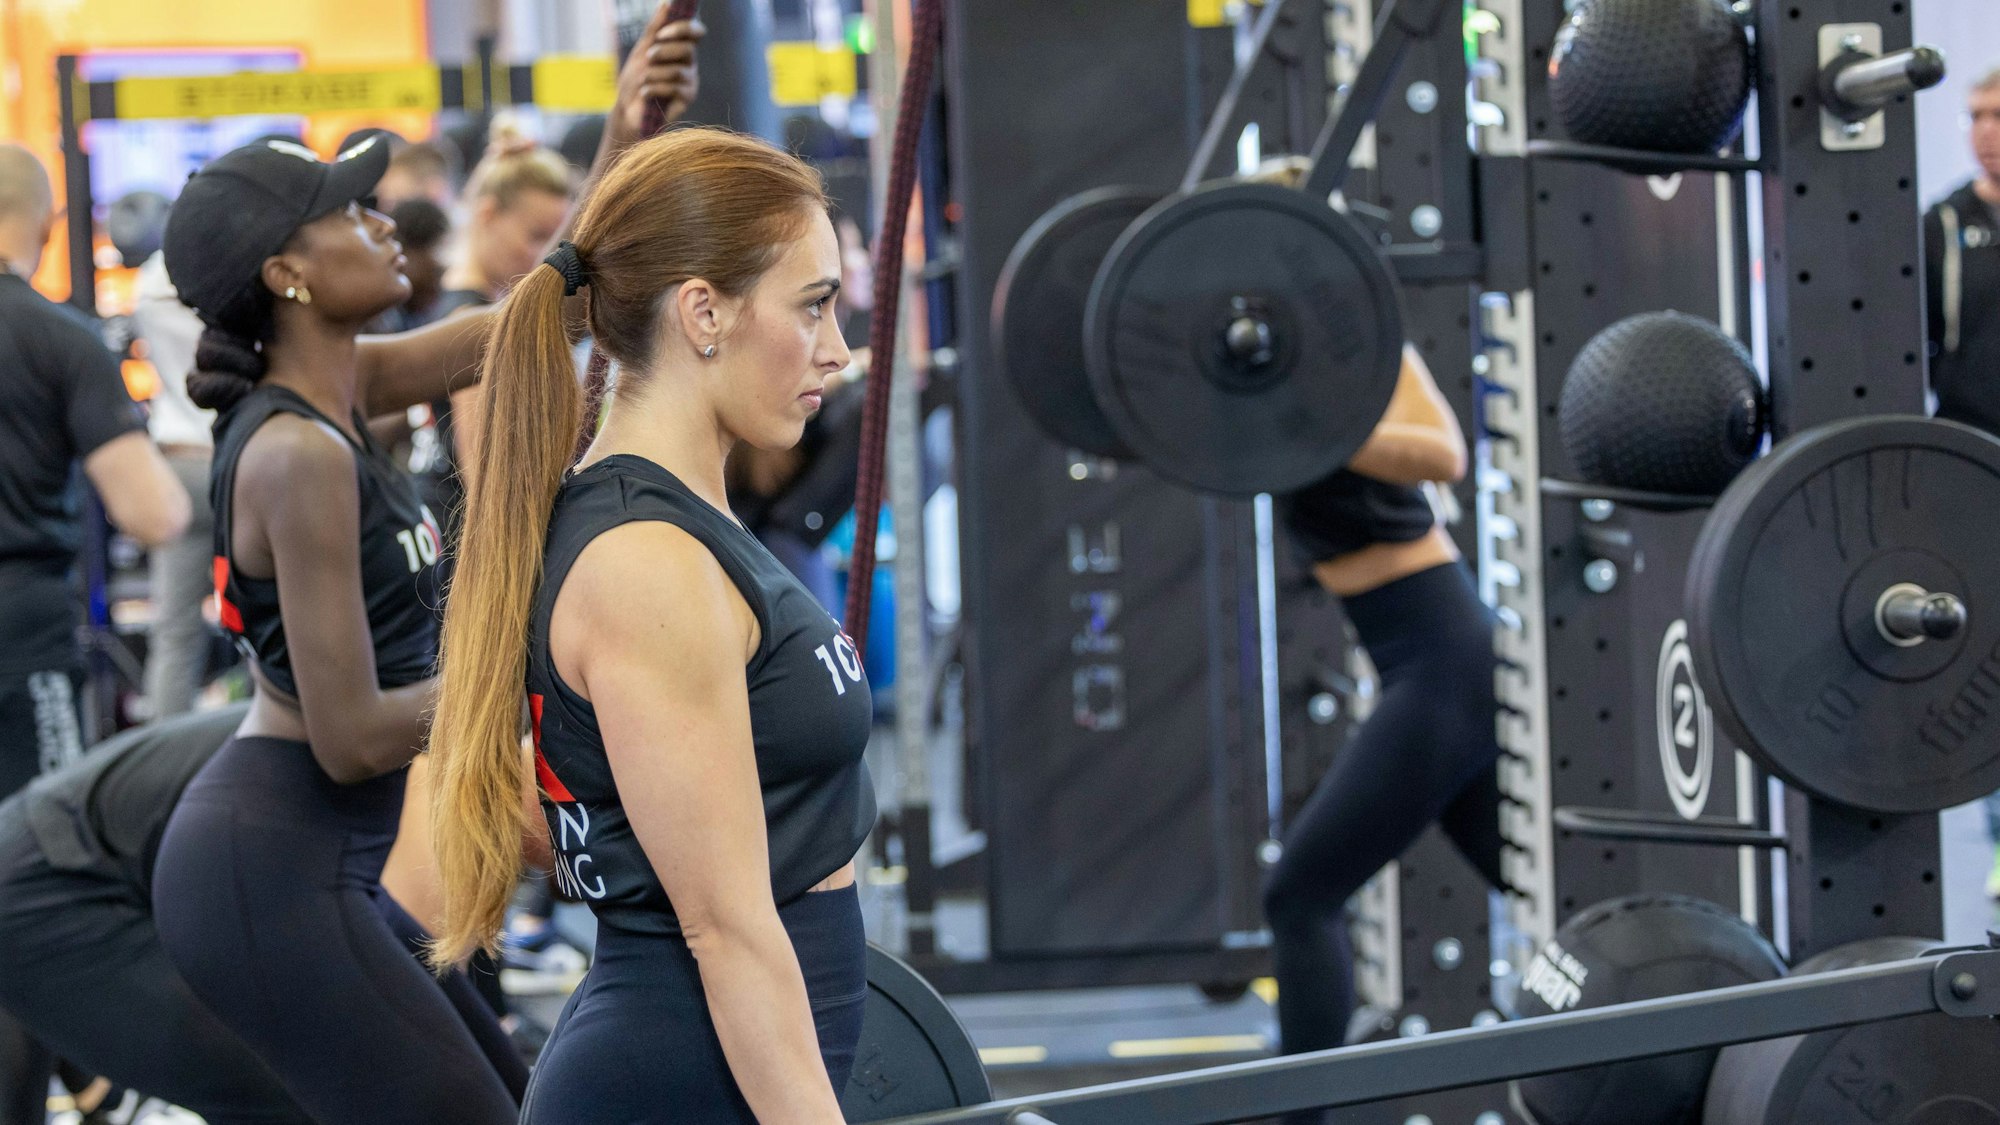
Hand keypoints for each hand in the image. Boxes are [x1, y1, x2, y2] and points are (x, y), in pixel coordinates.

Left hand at [608, 6, 705, 145]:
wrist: (627, 110)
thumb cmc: (634, 81)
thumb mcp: (641, 50)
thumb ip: (654, 28)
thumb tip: (667, 4)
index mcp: (680, 49)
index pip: (696, 32)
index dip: (684, 29)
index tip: (662, 33)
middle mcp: (689, 64)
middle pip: (688, 49)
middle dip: (664, 51)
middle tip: (648, 57)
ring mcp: (690, 82)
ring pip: (678, 70)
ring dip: (654, 74)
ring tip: (642, 81)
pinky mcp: (687, 99)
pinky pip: (674, 88)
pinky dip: (654, 88)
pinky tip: (645, 94)